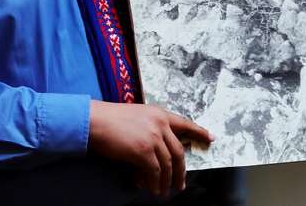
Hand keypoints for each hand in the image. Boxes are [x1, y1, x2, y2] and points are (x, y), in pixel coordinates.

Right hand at [88, 101, 213, 195]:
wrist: (95, 121)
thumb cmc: (110, 119)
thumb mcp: (137, 116)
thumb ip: (151, 127)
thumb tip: (158, 151)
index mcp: (159, 113)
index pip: (185, 123)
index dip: (199, 132)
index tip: (210, 138)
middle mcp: (160, 124)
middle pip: (179, 151)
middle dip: (181, 171)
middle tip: (180, 184)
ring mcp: (153, 137)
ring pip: (168, 164)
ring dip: (166, 181)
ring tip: (164, 191)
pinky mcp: (143, 151)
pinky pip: (154, 171)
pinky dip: (154, 182)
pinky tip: (152, 188)